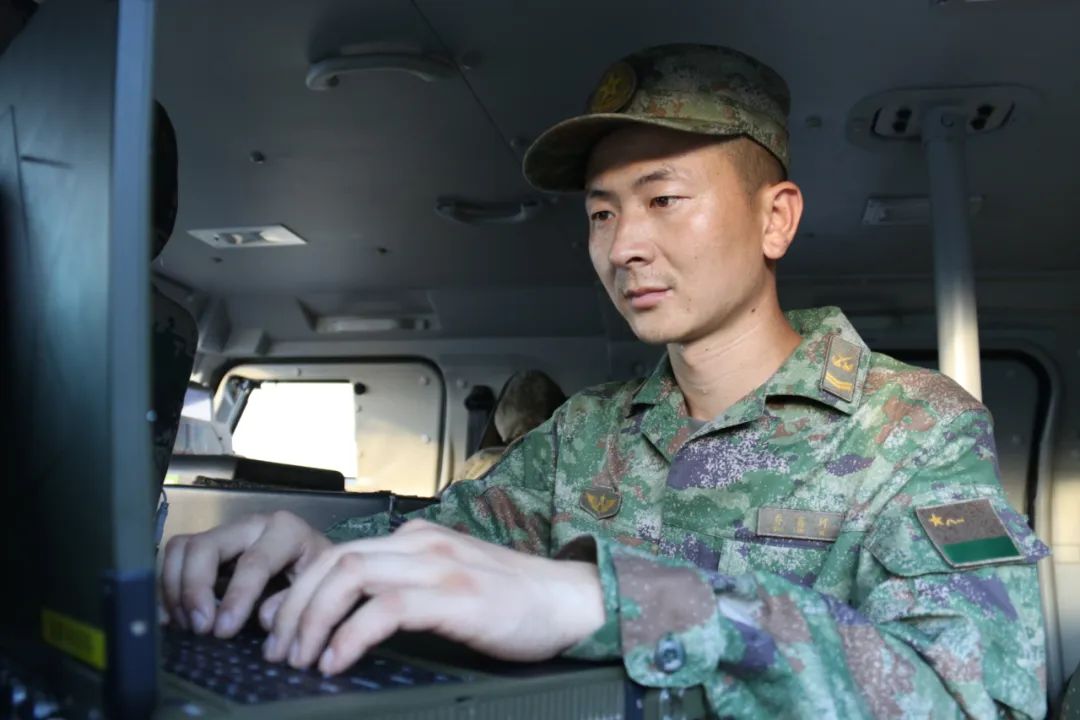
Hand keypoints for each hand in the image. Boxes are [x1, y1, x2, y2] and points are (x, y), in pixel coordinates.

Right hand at [160, 511, 330, 637]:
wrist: (313, 560)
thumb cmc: (317, 573)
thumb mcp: (318, 585)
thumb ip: (294, 601)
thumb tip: (263, 617)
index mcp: (285, 530)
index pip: (254, 562)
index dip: (236, 598)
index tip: (223, 631)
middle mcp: (250, 524)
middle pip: (205, 546)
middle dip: (195, 590)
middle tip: (200, 628)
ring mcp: (224, 532)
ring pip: (182, 548)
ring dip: (176, 590)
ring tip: (188, 625)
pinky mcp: (206, 546)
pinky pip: (174, 559)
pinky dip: (166, 589)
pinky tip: (169, 619)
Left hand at [261, 519, 604, 675]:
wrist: (569, 601)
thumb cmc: (512, 601)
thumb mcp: (448, 585)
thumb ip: (401, 591)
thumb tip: (344, 619)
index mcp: (417, 540)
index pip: (337, 553)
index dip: (298, 591)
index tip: (278, 627)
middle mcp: (421, 544)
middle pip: (333, 561)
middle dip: (295, 606)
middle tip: (279, 650)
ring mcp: (438, 566)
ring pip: (350, 576)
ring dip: (312, 619)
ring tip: (300, 659)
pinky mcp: (455, 595)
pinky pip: (385, 608)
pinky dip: (350, 635)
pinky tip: (337, 661)